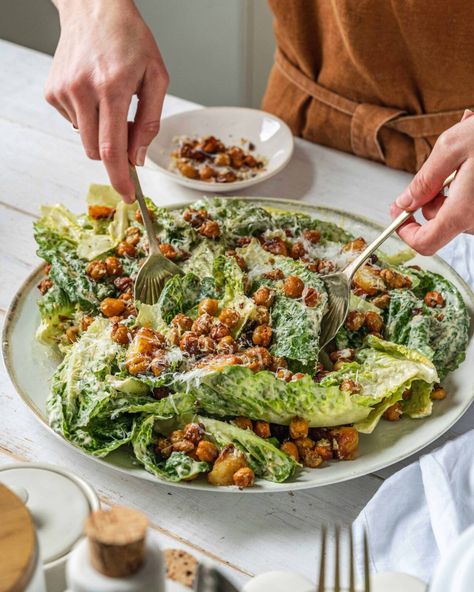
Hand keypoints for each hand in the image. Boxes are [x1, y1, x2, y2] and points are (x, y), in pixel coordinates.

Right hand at [45, 0, 168, 201]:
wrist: (94, 7)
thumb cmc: (131, 40)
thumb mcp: (157, 77)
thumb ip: (149, 121)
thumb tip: (138, 158)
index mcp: (112, 88)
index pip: (113, 149)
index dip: (120, 178)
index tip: (127, 196)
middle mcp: (82, 91)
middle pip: (96, 151)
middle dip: (114, 151)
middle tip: (127, 123)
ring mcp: (63, 91)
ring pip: (85, 139)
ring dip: (101, 132)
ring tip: (110, 99)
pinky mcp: (52, 92)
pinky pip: (74, 123)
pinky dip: (87, 117)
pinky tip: (93, 91)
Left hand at [391, 109, 473, 254]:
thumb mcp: (453, 147)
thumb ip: (424, 179)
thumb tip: (405, 201)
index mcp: (464, 212)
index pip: (425, 243)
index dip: (406, 232)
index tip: (399, 215)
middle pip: (441, 221)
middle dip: (432, 195)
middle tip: (441, 165)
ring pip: (459, 210)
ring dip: (453, 184)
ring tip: (466, 149)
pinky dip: (470, 183)